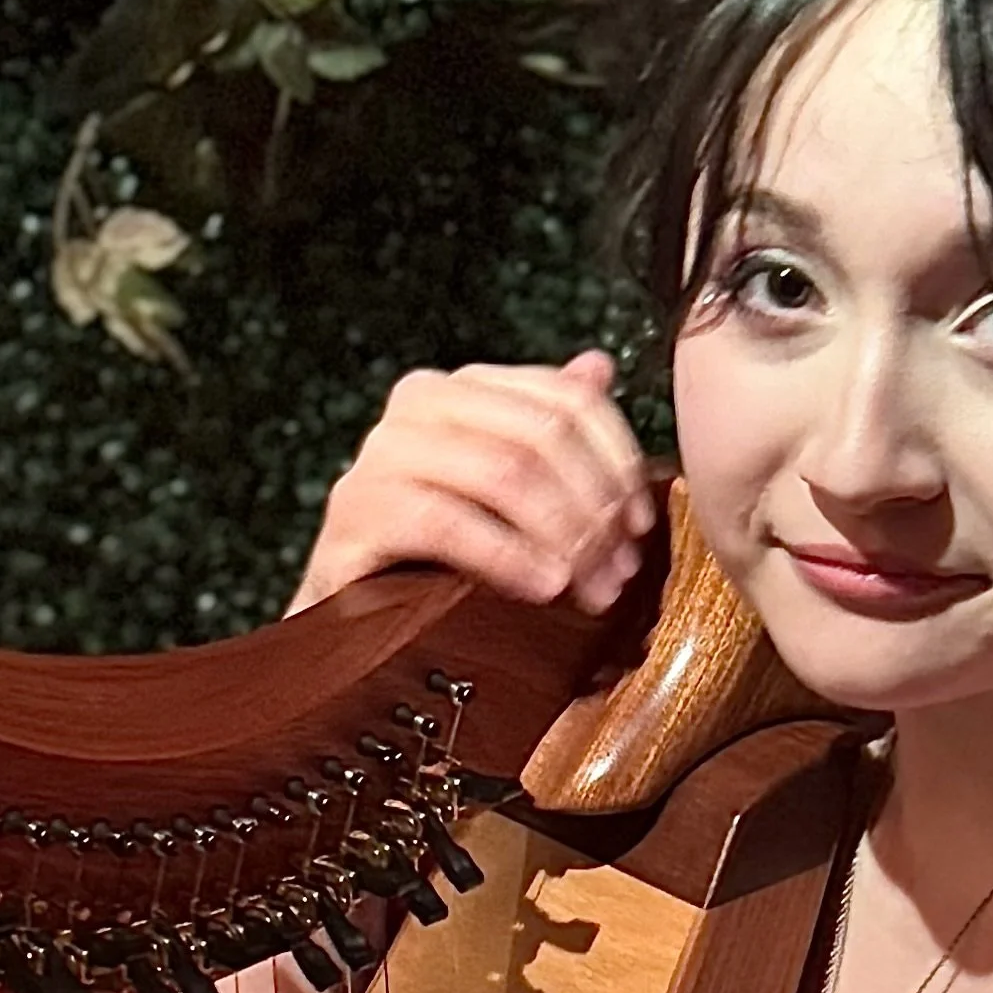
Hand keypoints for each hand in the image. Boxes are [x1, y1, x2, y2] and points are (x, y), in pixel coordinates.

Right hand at [287, 346, 655, 616]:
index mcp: (460, 389)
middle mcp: (415, 406)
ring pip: (501, 472)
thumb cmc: (440, 560)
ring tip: (590, 587)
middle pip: (539, 435)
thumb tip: (598, 367)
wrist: (351, 625)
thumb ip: (547, 428)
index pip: (565, 400)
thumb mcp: (507, 496)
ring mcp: (379, 455)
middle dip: (594, 507)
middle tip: (620, 568)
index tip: (642, 524)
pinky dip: (508, 557)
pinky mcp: (356, 512)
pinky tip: (543, 589)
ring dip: (563, 536)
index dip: (617, 461)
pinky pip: (448, 522)